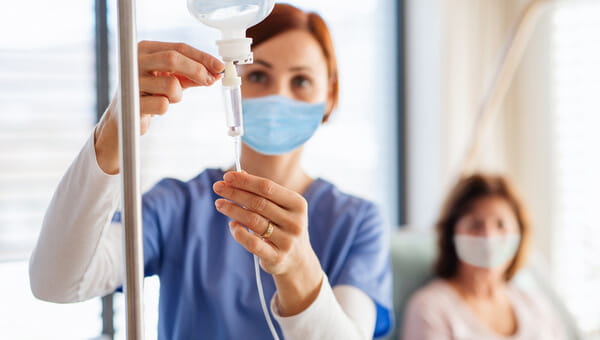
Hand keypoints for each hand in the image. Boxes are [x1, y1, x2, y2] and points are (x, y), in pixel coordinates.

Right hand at [94, 41, 224, 173]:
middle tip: (209, 81)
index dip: (202, 57)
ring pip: (171, 85)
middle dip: (197, 70)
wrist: (123, 120)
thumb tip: (216, 73)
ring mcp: (131, 81)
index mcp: (145, 50)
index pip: (179, 47)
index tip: (220, 67)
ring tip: (167, 99)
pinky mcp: (131, 102)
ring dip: (178, 96)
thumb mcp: (170, 79)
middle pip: (173, 58)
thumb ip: (191, 75)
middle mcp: (135, 60)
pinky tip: (154, 108)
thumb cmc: (149, 95)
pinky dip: (165, 108)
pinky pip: (163, 105)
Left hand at [213, 171, 322, 314]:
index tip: (227, 176)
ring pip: (254, 221)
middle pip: (258, 203)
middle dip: (235, 193)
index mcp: (298, 204)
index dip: (246, 181)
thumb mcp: (279, 208)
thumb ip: (261, 192)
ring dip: (233, 210)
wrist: (297, 260)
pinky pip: (253, 244)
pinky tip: (232, 225)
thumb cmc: (283, 227)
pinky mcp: (277, 258)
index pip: (267, 187)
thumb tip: (238, 174)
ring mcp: (287, 241)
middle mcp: (295, 222)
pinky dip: (239, 233)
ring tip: (219, 204)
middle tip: (217, 187)